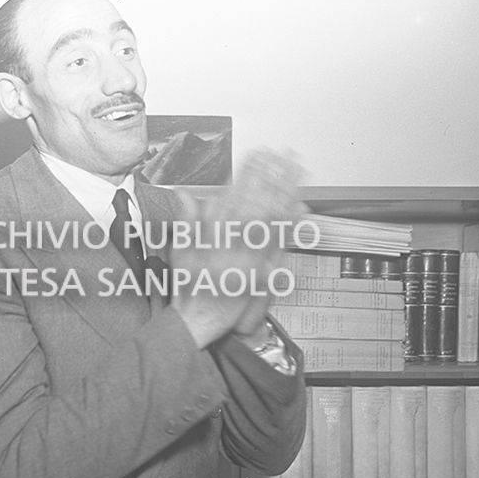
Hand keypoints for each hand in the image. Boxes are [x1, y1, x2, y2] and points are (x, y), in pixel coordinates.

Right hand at [170, 149, 305, 348]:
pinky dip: (288, 225)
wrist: (196, 322)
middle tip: (285, 155)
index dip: (247, 173)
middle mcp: (228, 245)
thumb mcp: (179, 250)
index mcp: (209, 236)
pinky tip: (299, 209)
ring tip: (296, 172)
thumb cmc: (188, 288)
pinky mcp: (258, 274)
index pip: (231, 196)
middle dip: (271, 177)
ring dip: (283, 194)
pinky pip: (276, 245)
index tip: (257, 155)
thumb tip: (185, 194)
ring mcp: (244, 259)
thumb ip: (186, 221)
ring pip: (268, 220)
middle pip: (254, 202)